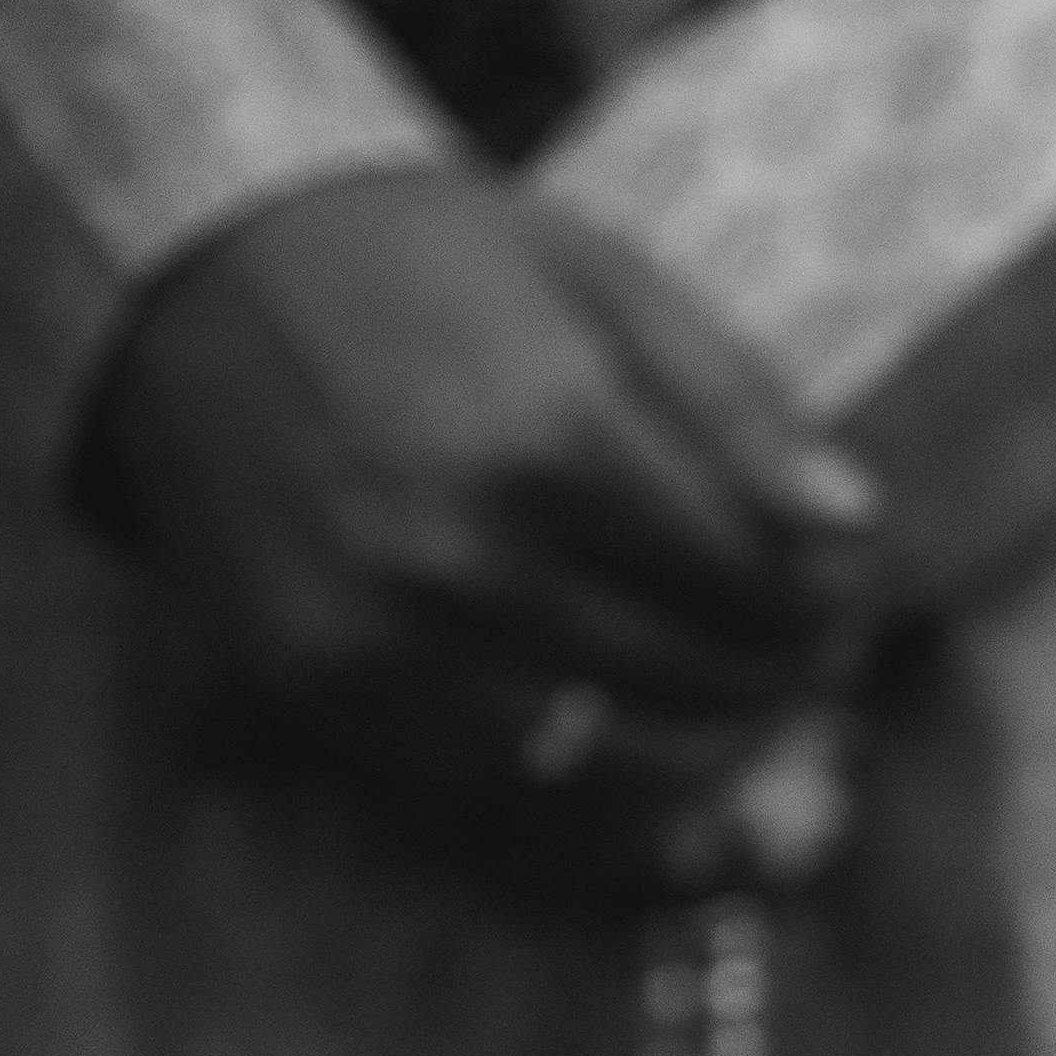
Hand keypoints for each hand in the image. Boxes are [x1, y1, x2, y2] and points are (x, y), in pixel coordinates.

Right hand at [82, 162, 877, 832]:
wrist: (196, 280)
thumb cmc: (425, 267)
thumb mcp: (598, 284)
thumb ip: (735, 411)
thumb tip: (858, 529)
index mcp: (555, 436)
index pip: (757, 586)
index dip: (829, 603)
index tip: (845, 591)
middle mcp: (468, 556)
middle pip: (696, 683)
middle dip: (781, 682)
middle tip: (811, 662)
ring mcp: (389, 643)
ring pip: (611, 766)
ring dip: (702, 757)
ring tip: (737, 713)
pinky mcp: (327, 694)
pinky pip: (499, 787)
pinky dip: (587, 783)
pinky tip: (627, 739)